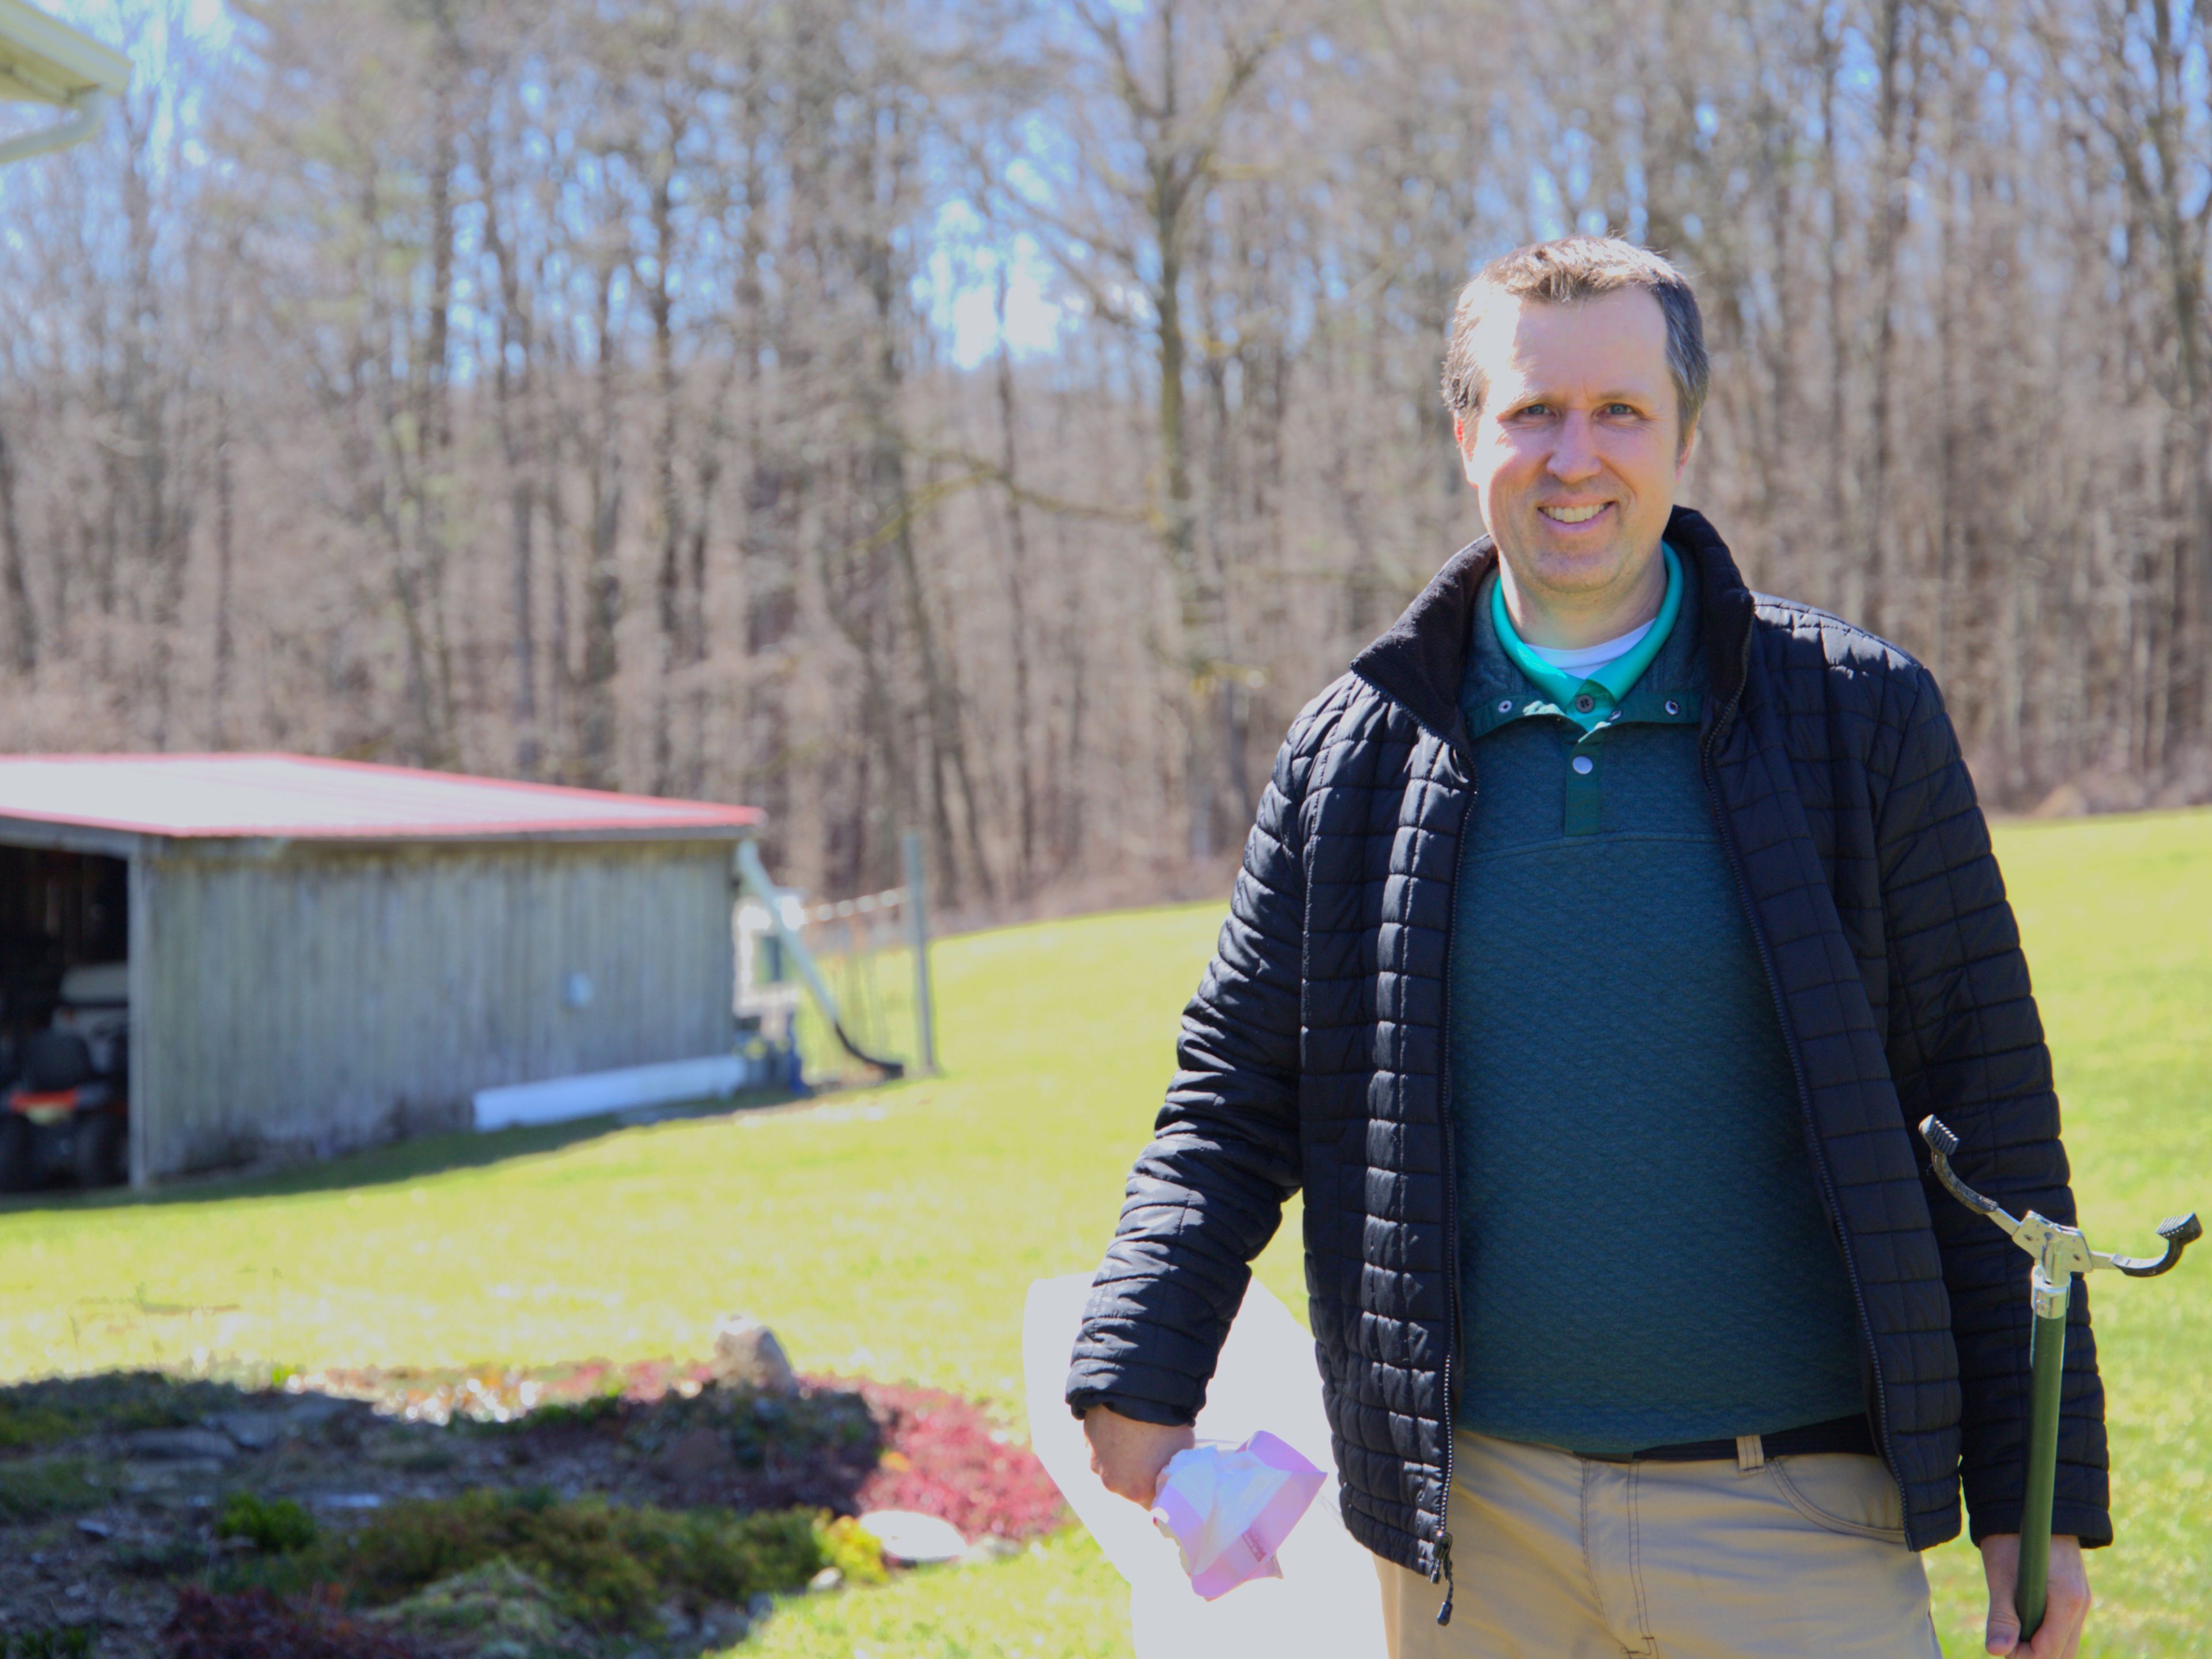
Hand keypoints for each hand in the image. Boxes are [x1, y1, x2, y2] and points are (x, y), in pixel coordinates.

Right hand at [1083, 1403, 1195, 1506]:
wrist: (1136, 1388)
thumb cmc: (1165, 1423)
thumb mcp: (1182, 1453)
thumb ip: (1173, 1471)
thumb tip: (1172, 1473)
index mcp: (1137, 1491)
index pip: (1155, 1503)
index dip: (1164, 1490)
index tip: (1170, 1478)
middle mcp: (1112, 1482)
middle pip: (1130, 1485)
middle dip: (1141, 1474)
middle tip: (1155, 1453)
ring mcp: (1095, 1460)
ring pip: (1112, 1466)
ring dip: (1123, 1456)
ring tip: (1138, 1434)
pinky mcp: (1087, 1439)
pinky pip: (1101, 1447)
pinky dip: (1111, 1440)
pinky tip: (1124, 1425)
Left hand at [1979, 1534, 2090, 1656]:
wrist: (2030, 1507)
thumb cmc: (2012, 1538)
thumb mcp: (2002, 1576)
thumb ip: (2001, 1616)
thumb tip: (1996, 1651)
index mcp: (2068, 1601)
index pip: (2050, 1651)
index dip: (2022, 1656)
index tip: (1999, 1647)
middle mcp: (2081, 1604)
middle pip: (2062, 1654)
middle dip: (2033, 1655)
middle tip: (2004, 1641)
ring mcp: (2081, 1600)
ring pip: (2065, 1643)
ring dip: (2039, 1645)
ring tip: (2011, 1629)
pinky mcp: (2074, 1596)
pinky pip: (2064, 1628)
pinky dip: (2045, 1632)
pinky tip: (2022, 1620)